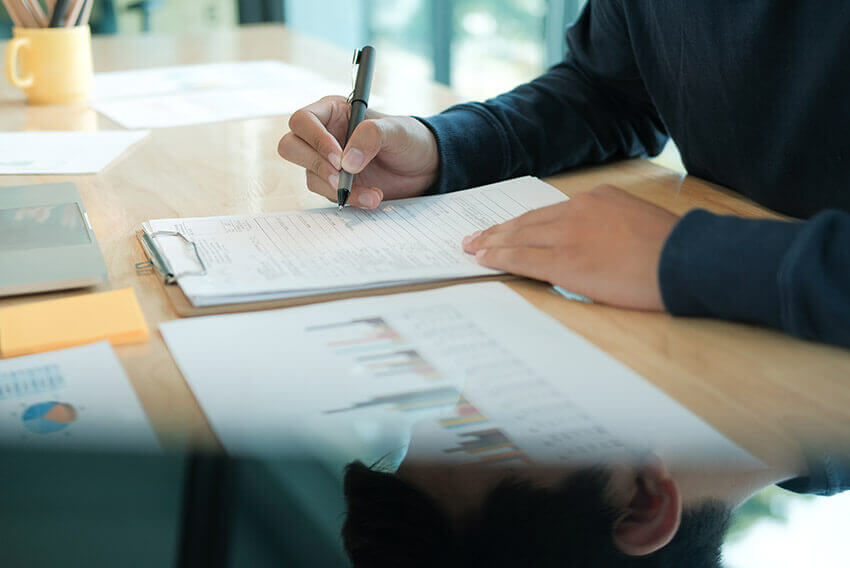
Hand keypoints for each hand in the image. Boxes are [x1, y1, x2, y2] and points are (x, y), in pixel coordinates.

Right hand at [278, 96, 439, 208]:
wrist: (425, 167)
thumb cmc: (410, 139)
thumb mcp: (397, 130)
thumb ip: (371, 136)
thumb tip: (346, 163)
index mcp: (333, 112)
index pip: (303, 120)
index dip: (315, 140)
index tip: (339, 159)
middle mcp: (324, 135)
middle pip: (291, 147)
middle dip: (314, 164)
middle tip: (341, 176)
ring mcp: (326, 162)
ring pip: (309, 175)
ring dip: (336, 188)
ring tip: (372, 194)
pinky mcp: (335, 184)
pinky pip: (328, 194)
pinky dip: (349, 199)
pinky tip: (372, 198)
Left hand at [461, 185, 679, 310]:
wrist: (686, 258)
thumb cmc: (673, 246)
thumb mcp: (637, 220)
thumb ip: (608, 225)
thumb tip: (591, 243)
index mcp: (597, 198)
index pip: (550, 212)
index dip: (524, 223)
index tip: (507, 228)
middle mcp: (578, 210)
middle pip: (528, 221)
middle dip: (498, 230)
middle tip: (474, 236)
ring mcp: (569, 235)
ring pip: (520, 237)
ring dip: (493, 243)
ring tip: (473, 248)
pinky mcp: (566, 261)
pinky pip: (524, 259)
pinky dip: (502, 258)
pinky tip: (486, 259)